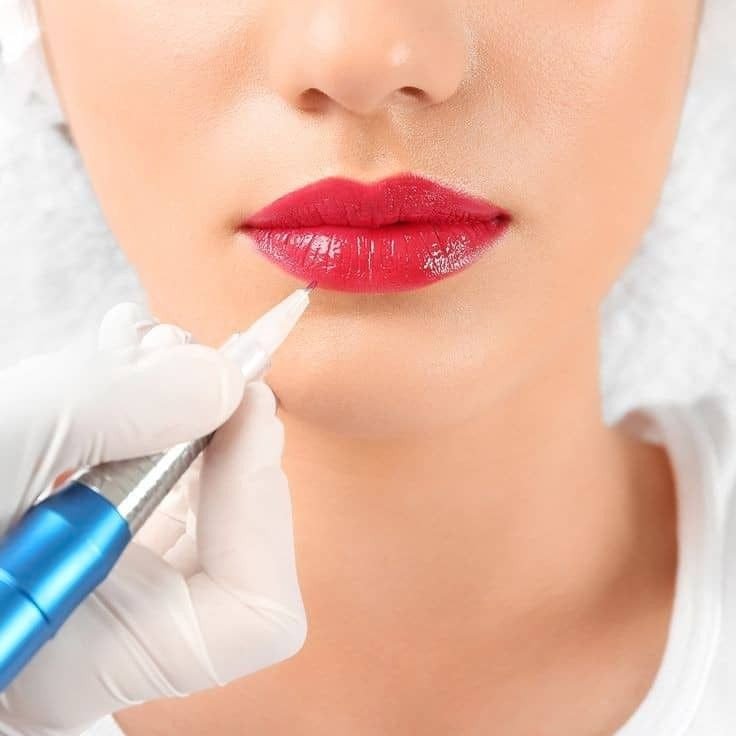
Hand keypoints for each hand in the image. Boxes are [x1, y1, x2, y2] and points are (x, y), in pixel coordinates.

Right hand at [0, 303, 306, 735]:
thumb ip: (109, 417)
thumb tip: (222, 381)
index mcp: (94, 655)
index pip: (253, 615)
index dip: (262, 503)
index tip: (243, 401)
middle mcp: (119, 624)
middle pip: (245, 534)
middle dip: (227, 434)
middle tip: (189, 358)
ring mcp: (118, 575)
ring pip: (214, 490)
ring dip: (194, 408)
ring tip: (143, 350)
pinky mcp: (106, 525)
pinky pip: (173, 469)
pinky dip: (158, 407)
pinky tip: (126, 360)